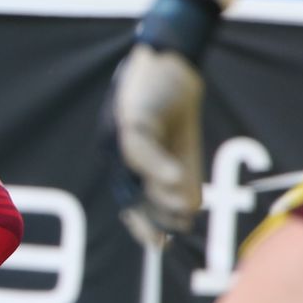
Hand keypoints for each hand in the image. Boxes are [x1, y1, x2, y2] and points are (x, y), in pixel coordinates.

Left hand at [104, 43, 206, 247]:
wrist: (175, 59)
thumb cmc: (174, 100)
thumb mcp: (181, 148)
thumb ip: (183, 179)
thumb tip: (186, 216)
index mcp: (127, 159)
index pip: (130, 198)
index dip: (143, 222)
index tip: (161, 243)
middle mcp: (116, 150)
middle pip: (127, 191)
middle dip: (147, 217)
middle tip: (163, 240)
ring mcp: (119, 134)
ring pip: (134, 174)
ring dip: (159, 193)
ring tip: (180, 205)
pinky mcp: (129, 117)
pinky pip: (139, 149)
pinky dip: (158, 167)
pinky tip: (177, 178)